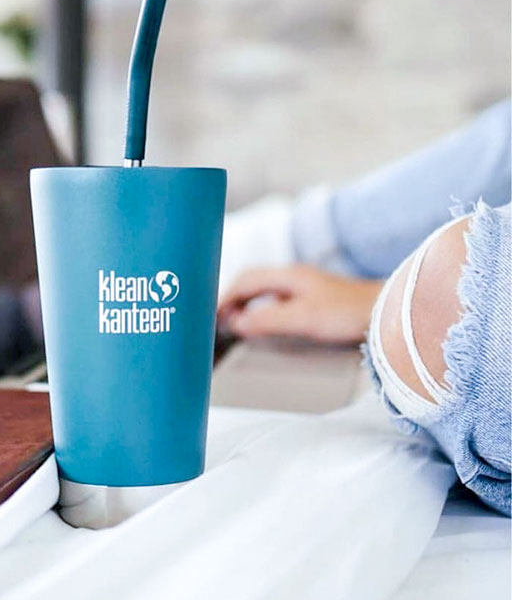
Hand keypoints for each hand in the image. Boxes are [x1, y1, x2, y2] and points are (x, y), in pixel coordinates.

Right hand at [217, 265, 383, 344]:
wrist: (388, 312)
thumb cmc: (349, 313)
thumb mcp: (303, 319)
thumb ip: (267, 320)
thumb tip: (236, 323)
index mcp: (288, 275)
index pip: (244, 281)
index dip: (224, 298)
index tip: (211, 316)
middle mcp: (294, 276)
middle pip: (251, 282)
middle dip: (232, 298)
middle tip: (218, 320)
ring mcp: (305, 286)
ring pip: (264, 290)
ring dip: (247, 303)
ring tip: (235, 323)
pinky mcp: (315, 298)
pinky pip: (277, 298)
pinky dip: (262, 309)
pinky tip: (265, 323)